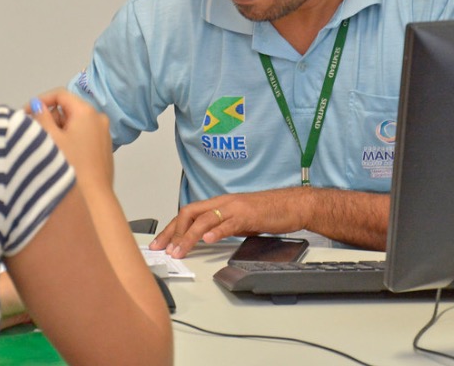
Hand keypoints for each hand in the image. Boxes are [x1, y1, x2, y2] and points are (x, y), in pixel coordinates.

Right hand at [28, 88, 113, 188]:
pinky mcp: (103, 149)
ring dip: (58, 131)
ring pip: (74, 124)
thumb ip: (41, 117)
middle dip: (49, 119)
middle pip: (67, 109)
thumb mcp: (50, 139)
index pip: (60, 95)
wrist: (93, 199)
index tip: (25, 115)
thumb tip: (38, 106)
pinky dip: (69, 141)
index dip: (40, 101)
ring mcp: (103, 134)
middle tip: (34, 135)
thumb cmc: (69, 167)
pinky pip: (82, 136)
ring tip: (47, 149)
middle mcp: (99, 119)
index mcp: (87, 112)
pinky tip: (60, 157)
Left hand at [149, 188, 311, 258]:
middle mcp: (223, 203)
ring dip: (188, 236)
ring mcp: (235, 208)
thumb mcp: (239, 220)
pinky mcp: (248, 216)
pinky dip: (216, 232)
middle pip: (189, 213)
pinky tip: (206, 240)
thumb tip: (206, 237)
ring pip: (204, 219)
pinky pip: (229, 223)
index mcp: (219, 204)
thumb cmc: (268, 212)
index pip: (188, 214)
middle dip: (173, 232)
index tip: (160, 243)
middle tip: (163, 249)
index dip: (171, 228)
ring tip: (178, 251)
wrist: (293, 205)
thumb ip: (222, 226)